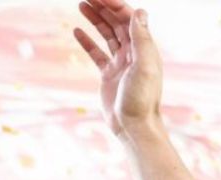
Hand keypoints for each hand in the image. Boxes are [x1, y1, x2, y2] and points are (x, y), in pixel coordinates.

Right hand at [73, 0, 163, 140]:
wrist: (133, 126)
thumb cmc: (141, 99)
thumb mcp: (143, 67)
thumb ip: (142, 39)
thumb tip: (139, 11)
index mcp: (144, 48)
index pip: (128, 18)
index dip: (113, 4)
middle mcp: (134, 53)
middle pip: (117, 23)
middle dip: (102, 7)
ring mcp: (121, 63)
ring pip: (107, 34)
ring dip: (95, 19)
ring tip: (81, 4)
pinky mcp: (109, 75)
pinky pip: (97, 53)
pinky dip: (87, 41)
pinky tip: (76, 31)